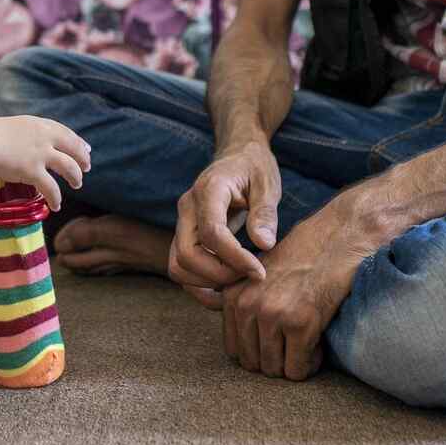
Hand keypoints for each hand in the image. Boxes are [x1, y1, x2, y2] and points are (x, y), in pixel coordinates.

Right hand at [0, 116, 90, 210]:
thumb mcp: (11, 128)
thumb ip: (25, 136)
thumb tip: (27, 148)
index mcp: (38, 125)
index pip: (66, 132)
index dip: (78, 142)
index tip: (86, 148)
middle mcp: (43, 137)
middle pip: (73, 148)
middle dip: (82, 159)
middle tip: (86, 168)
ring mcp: (39, 154)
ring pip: (69, 167)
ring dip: (75, 177)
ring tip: (77, 185)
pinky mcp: (32, 171)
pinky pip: (51, 188)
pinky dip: (56, 198)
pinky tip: (56, 206)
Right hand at [168, 142, 281, 292]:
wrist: (237, 155)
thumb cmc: (254, 168)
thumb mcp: (267, 184)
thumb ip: (264, 213)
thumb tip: (264, 244)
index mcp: (208, 190)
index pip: (211, 233)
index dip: (235, 258)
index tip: (260, 272)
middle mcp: (187, 207)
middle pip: (187, 255)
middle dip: (219, 275)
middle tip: (250, 276)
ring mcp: (181, 223)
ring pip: (178, 266)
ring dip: (207, 283)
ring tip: (240, 281)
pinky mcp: (184, 236)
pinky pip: (181, 268)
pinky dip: (200, 285)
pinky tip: (226, 288)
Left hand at [203, 197, 376, 380]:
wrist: (334, 242)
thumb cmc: (300, 260)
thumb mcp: (256, 275)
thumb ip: (241, 302)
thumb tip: (232, 341)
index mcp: (232, 295)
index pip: (234, 350)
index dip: (258, 351)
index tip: (278, 340)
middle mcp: (247, 306)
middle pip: (253, 363)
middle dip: (276, 360)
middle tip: (295, 346)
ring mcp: (272, 315)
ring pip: (275, 370)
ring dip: (293, 364)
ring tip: (307, 344)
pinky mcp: (299, 324)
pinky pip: (298, 370)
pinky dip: (310, 364)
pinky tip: (318, 344)